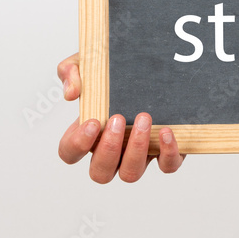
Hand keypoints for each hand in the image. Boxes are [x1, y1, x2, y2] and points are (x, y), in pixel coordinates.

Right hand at [57, 53, 184, 182]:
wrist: (153, 67)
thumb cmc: (115, 72)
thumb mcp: (88, 63)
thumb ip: (71, 71)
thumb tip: (72, 92)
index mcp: (88, 134)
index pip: (70, 153)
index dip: (77, 144)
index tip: (93, 121)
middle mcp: (113, 150)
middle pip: (100, 172)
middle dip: (109, 149)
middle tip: (118, 119)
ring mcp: (139, 154)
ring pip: (131, 174)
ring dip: (136, 149)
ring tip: (144, 118)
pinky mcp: (165, 151)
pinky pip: (167, 166)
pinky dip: (168, 153)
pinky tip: (166, 131)